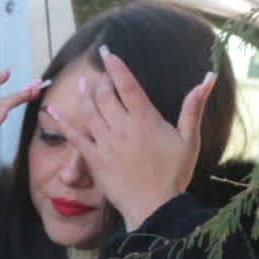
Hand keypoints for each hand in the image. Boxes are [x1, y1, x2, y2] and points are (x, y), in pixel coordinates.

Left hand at [42, 45, 215, 229]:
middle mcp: (122, 127)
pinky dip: (62, 122)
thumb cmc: (174, 174)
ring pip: (90, 112)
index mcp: (146, 119)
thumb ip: (194, 107)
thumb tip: (208, 78)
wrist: (154, 206)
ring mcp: (105, 143)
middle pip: (105, 95)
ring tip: (82, 84)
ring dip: (84, 95)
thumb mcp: (190, 138)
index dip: (116, 66)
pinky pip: (74, 137)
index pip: (128, 85)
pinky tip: (51, 111)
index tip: (107, 52)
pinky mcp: (94, 159)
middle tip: (100, 74)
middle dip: (101, 81)